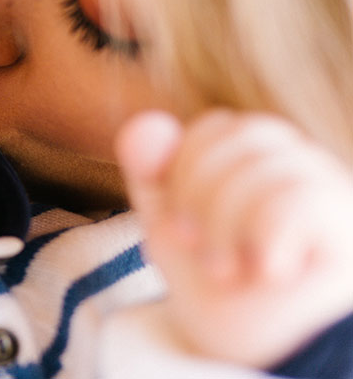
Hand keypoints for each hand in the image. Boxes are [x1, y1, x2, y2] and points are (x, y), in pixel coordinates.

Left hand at [116, 109, 352, 366]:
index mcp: (263, 162)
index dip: (182, 169)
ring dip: (226, 223)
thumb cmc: (220, 294)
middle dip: (198, 191)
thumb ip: (153, 174)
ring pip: (269, 166)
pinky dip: (266, 237)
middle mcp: (306, 169)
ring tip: (228, 269)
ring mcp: (336, 195)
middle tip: (195, 247)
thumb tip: (145, 122)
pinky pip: (299, 199)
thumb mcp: (171, 228)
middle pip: (242, 134)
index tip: (179, 228)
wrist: (255, 360)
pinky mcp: (350, 227)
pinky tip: (270, 271)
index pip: (218, 126)